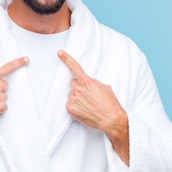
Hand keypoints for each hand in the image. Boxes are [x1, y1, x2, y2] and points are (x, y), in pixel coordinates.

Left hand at [58, 50, 129, 164]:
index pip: (74, 67)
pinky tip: (84, 110)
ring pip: (71, 95)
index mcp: (87, 81)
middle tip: (88, 95)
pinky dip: (75, 107)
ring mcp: (73, 99)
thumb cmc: (110, 104)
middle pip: (73, 83)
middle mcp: (78, 88)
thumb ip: (93, 82)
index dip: (66, 58)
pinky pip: (69, 104)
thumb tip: (88, 83)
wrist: (111, 119)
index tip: (59, 52)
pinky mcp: (70, 108)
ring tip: (88, 105)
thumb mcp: (105, 87)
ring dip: (77, 98)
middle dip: (78, 87)